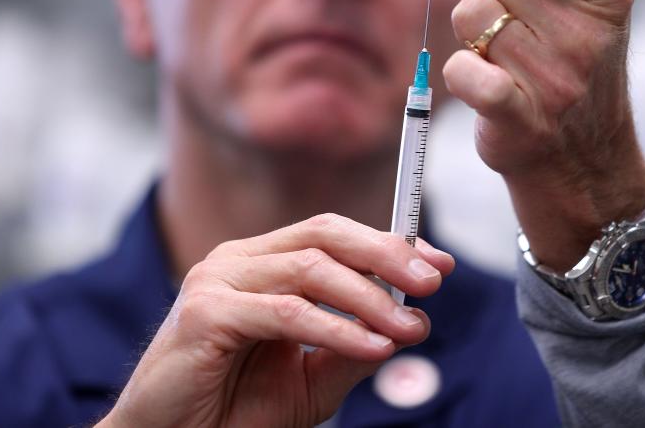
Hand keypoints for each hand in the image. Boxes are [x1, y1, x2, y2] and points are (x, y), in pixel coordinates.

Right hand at [98, 214, 454, 427]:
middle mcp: (240, 260)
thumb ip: (354, 347)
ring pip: (311, 268)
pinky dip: (337, 328)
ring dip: (369, 297)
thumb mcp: (311, 379)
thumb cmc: (233, 409)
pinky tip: (374, 345)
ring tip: (409, 326)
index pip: (333, 235)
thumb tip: (412, 322)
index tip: (438, 262)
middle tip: (433, 280)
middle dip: (386, 254)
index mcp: (262, 263)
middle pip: (325, 234)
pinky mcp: (206, 312)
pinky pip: (288, 312)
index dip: (388, 242)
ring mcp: (218, 279)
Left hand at [417, 0, 644, 270]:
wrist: (584, 163)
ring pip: (469, 14)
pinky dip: (461, 72)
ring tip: (501, 55)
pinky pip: (462, 69)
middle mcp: (591, 34)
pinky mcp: (525, 122)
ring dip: (470, 32)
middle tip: (506, 16)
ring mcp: (561, 81)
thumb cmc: (559, 62)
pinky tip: (484, 84)